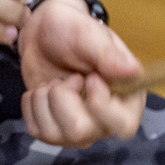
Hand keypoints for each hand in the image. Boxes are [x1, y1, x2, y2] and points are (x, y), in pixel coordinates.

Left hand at [18, 0, 144, 146]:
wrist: (43, 33)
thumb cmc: (72, 30)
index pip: (123, 126)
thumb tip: (132, 71)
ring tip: (53, 82)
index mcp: (127, 97)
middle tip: (68, 77)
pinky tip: (42, 90)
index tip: (89, 78)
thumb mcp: (88, 34)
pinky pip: (38, 132)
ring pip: (55, 134)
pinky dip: (32, 106)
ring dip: (45, 99)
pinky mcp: (55, 130)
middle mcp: (106, 120)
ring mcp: (81, 129)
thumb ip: (107, 54)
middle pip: (80, 132)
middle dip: (62, 98)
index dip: (100, 105)